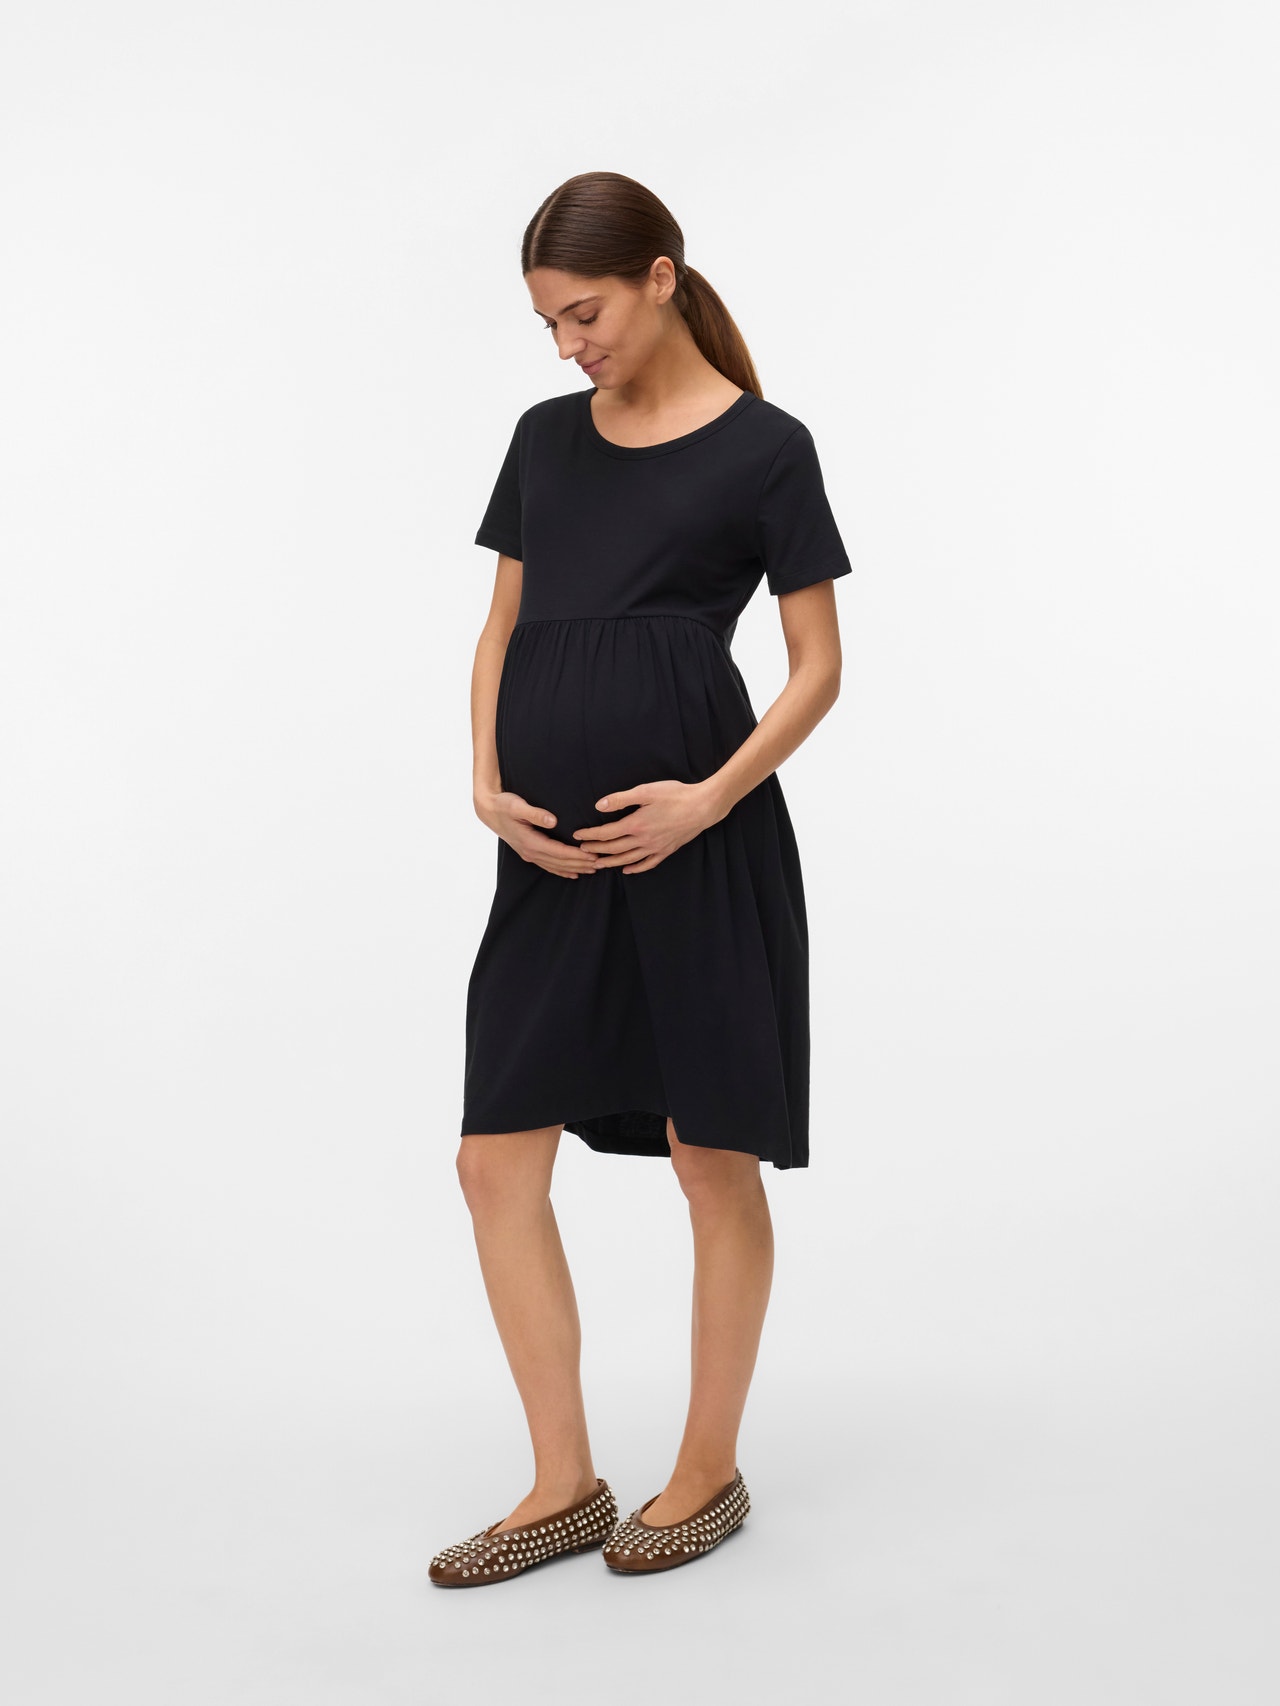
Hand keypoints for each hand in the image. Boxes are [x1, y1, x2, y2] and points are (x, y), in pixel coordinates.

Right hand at [474, 787, 600, 879]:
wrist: (488, 810)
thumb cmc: (504, 805)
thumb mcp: (517, 806)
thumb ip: (535, 813)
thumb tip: (553, 821)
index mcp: (530, 842)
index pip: (559, 852)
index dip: (577, 855)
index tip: (593, 855)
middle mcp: (531, 852)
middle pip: (560, 862)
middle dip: (581, 864)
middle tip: (601, 864)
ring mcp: (529, 854)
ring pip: (556, 867)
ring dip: (575, 869)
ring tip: (593, 870)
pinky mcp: (529, 853)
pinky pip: (548, 866)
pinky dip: (562, 871)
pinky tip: (573, 874)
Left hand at [571, 779, 722, 873]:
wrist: (703, 806)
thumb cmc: (675, 795)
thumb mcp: (646, 791)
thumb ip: (621, 799)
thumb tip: (599, 806)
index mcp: (636, 824)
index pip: (606, 833)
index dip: (590, 835)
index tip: (578, 836)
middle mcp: (643, 840)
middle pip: (614, 849)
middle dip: (596, 850)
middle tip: (582, 851)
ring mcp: (655, 848)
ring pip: (628, 859)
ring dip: (610, 862)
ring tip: (597, 864)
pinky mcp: (666, 850)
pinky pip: (647, 864)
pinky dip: (635, 868)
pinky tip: (627, 870)